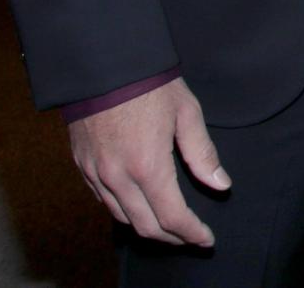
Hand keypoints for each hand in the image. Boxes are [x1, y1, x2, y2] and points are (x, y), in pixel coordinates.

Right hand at [66, 78, 229, 247]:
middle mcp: (117, 177)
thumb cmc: (150, 84)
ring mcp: (95, 174)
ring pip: (122, 217)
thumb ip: (203, 154)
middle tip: (192, 237)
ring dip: (147, 227)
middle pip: (145, 225)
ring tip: (170, 226)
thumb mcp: (187, 113)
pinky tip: (140, 205)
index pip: (172, 216)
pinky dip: (125, 210)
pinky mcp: (82, 166)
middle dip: (172, 237)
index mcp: (148, 165)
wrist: (103, 64)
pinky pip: (104, 201)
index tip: (206, 239)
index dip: (191, 233)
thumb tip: (221, 185)